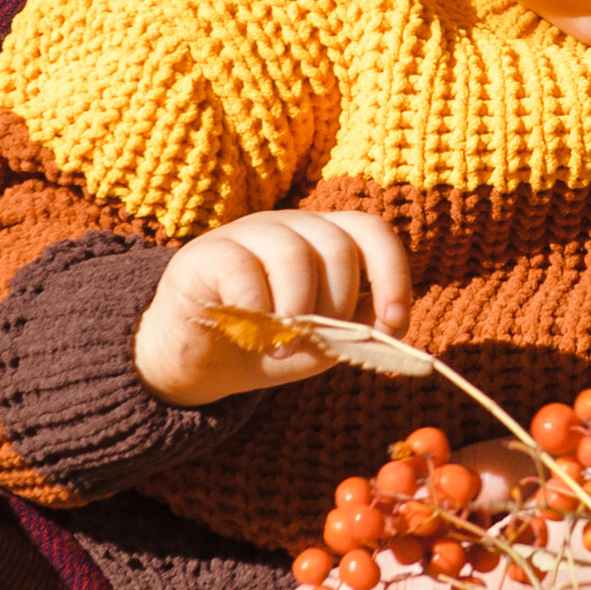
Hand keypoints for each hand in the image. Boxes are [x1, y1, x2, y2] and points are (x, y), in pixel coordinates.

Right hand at [133, 207, 412, 406]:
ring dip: (297, 309)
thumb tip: (385, 325)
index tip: (395, 322)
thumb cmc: (265, 345)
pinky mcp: (205, 254)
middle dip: (336, 304)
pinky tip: (251, 335)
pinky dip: (257, 309)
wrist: (195, 362)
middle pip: (336, 245)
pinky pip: (242, 269)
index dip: (392, 273)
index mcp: (323, 240)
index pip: (370, 232)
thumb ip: (352, 332)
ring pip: (293, 253)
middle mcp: (289, 227)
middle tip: (312, 340)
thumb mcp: (319, 345)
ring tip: (282, 345)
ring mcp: (245, 234)